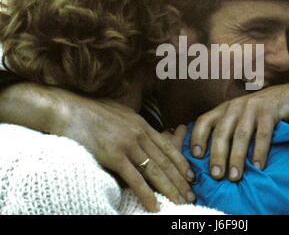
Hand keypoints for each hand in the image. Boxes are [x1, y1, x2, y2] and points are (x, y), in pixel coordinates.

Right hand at [0, 83, 195, 211]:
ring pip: (155, 171)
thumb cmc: (92, 112)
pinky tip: (155, 205)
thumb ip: (135, 125)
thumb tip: (143, 134)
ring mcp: (128, 145)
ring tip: (181, 201)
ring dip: (170, 189)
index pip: (168, 147)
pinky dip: (147, 194)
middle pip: (165, 161)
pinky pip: (135, 179)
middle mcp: (139, 134)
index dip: (181, 163)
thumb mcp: (121, 113)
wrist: (69, 110)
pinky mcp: (114, 156)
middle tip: (192, 195)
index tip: (191, 176)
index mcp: (142, 124)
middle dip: (181, 180)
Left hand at [190, 81, 288, 181]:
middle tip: (216, 175)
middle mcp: (236, 106)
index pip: (204, 121)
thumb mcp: (242, 118)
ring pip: (241, 134)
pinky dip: (260, 151)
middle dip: (217, 155)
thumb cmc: (264, 113)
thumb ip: (230, 131)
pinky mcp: (271, 110)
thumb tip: (214, 160)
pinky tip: (258, 166)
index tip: (196, 156)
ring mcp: (253, 107)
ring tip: (235, 176)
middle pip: (221, 132)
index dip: (197, 137)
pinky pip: (263, 133)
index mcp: (225, 108)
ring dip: (236, 157)